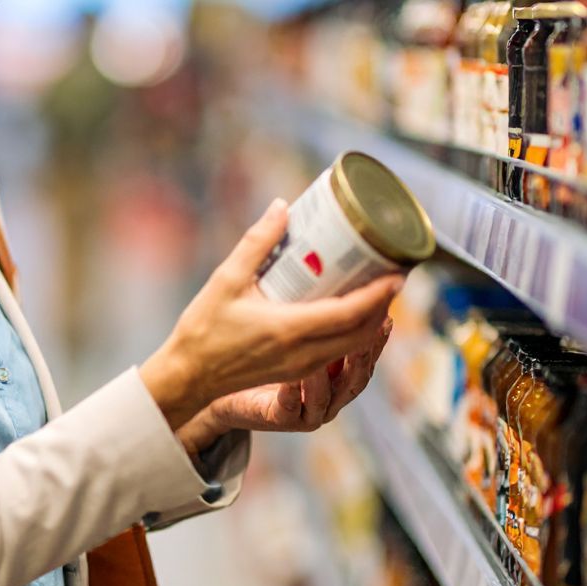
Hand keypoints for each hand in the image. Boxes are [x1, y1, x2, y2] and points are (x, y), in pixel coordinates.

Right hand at [142, 199, 403, 430]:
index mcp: (290, 329)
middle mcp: (303, 353)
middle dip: (384, 305)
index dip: (379, 294)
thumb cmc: (204, 329)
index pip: (351, 313)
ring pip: (353, 345)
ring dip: (371, 320)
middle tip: (393, 275)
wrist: (188, 376)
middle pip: (362, 332)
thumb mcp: (227, 279)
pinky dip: (353, 333)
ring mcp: (302, 366)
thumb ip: (257, 242)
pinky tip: (350, 311)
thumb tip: (282, 208)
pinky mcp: (296, 371)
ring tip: (377, 290)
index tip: (397, 273)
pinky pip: (338, 352)